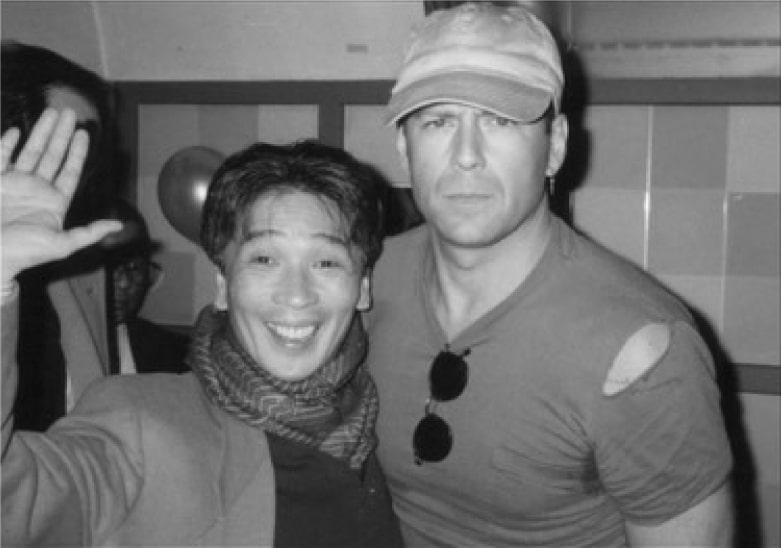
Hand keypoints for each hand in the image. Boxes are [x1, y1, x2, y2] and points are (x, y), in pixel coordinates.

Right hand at [1, 108, 122, 286]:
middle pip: (52, 155)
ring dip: (41, 132)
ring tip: (51, 112)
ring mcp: (14, 184)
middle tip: (70, 112)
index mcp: (54, 202)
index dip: (78, 152)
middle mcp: (36, 190)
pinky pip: (1, 157)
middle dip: (61, 134)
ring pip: (30, 151)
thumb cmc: (23, 254)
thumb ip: (90, 233)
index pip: (70, 171)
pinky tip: (16, 130)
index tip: (85, 133)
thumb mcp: (62, 245)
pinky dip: (7, 144)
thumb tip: (119, 226)